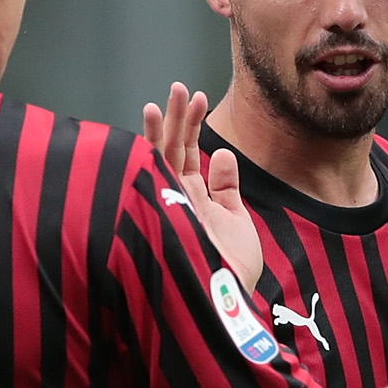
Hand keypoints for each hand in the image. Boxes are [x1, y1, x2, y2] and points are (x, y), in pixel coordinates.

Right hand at [151, 106, 263, 288]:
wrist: (228, 301)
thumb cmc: (231, 269)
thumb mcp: (236, 219)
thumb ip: (227, 187)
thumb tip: (220, 153)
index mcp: (190, 201)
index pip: (185, 157)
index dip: (191, 127)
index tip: (199, 97)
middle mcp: (174, 198)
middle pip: (170, 150)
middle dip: (176, 117)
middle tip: (180, 86)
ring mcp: (167, 202)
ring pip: (159, 153)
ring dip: (166, 120)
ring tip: (172, 92)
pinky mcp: (163, 207)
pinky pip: (152, 169)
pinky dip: (151, 141)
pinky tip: (153, 113)